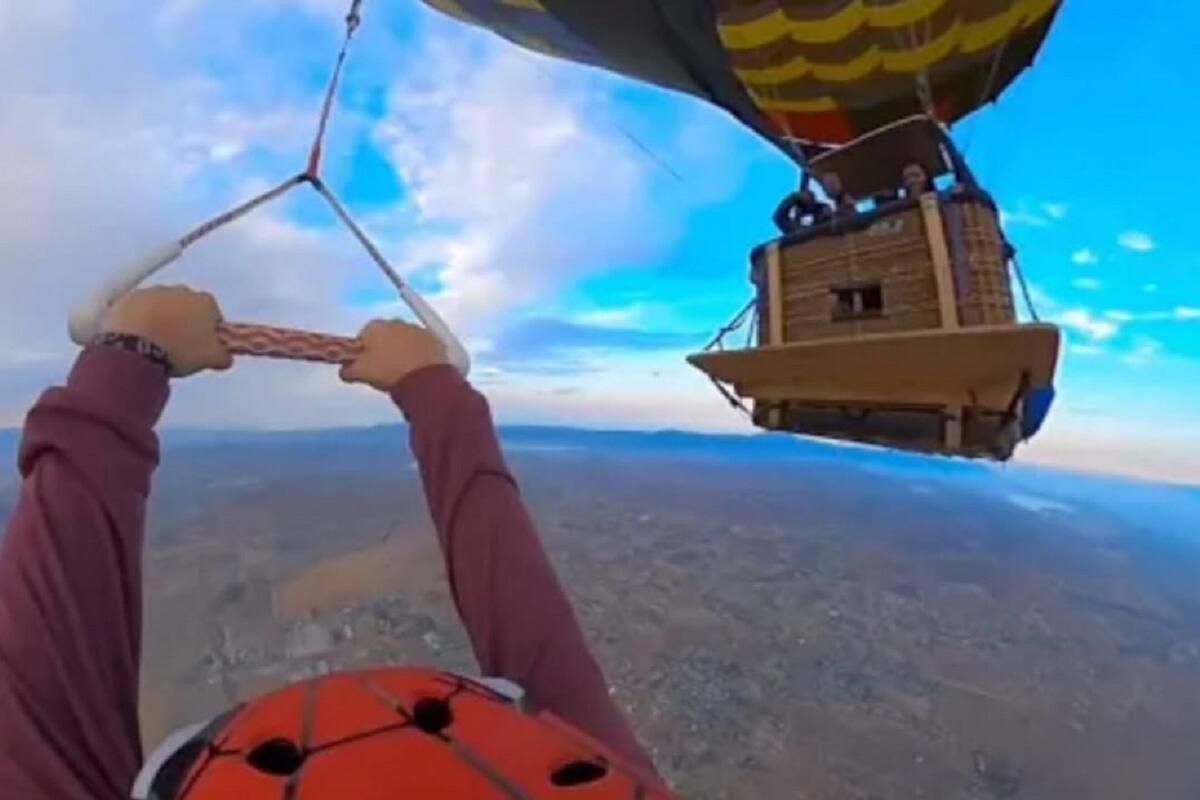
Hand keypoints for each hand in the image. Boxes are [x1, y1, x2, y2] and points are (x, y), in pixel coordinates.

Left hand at [102, 286, 231, 376]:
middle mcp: (179, 290)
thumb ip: (224, 355)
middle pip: (186, 305)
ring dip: (160, 319)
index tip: (204, 345)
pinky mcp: (127, 299)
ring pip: (160, 305)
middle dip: (184, 321)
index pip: (213, 313)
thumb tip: (225, 356)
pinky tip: (138, 339)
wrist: (135, 349)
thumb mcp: (211, 358)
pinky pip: (137, 309)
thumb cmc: (179, 350)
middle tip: (180, 345)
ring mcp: (152, 292)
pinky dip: (138, 320)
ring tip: (157, 344)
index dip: (210, 330)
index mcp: (204, 301)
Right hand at [340, 320, 446, 390]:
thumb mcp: (360, 373)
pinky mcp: (435, 341)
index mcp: (376, 326)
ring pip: (405, 340)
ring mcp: (418, 330)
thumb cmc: (388, 372)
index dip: (362, 352)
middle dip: (383, 349)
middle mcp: (397, 322)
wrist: (425, 380)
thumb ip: (348, 370)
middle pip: (385, 336)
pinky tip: (417, 371)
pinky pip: (422, 347)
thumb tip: (344, 371)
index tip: (365, 366)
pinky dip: (419, 356)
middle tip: (384, 370)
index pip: (363, 335)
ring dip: (402, 351)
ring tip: (402, 373)